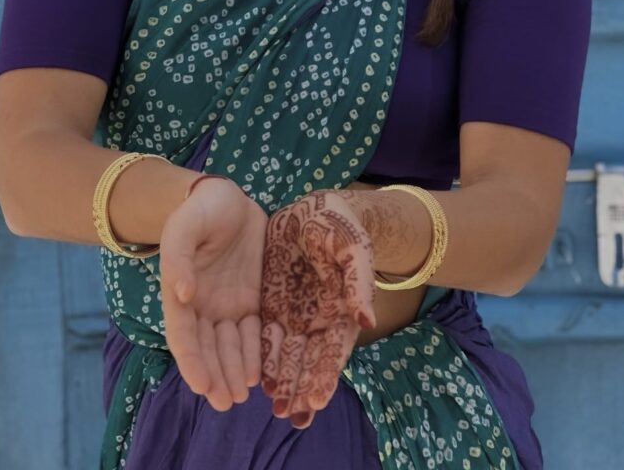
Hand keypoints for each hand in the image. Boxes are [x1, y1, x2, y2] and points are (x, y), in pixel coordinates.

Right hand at [159, 177, 267, 410]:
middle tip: (228, 403)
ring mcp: (227, 303)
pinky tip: (259, 372)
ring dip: (233, 371)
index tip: (203, 386)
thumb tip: (182, 294)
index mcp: (180, 293)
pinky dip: (254, 352)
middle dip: (215, 377)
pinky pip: (252, 331)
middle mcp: (202, 306)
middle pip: (207, 348)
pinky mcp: (250, 297)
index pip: (183, 336)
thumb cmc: (199, 210)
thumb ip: (180, 258)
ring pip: (229, 346)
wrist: (226, 196)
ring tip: (243, 395)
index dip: (192, 362)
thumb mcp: (185, 227)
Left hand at [260, 189, 376, 429]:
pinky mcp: (271, 304)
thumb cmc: (340, 226)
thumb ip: (359, 281)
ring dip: (283, 381)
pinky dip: (263, 356)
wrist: (312, 208)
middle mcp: (318, 320)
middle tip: (290, 415)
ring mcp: (294, 314)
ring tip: (275, 406)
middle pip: (310, 361)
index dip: (326, 374)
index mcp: (341, 311)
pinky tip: (256, 378)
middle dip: (301, 388)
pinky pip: (265, 334)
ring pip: (287, 354)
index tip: (316, 399)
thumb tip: (367, 320)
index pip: (334, 350)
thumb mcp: (354, 247)